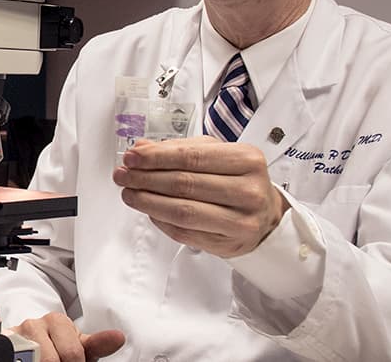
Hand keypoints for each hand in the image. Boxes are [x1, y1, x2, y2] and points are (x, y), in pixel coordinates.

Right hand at [12, 312, 124, 361]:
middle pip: (52, 360)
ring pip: (36, 360)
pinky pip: (15, 358)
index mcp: (58, 321)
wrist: (28, 344)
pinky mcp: (4, 343)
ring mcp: (17, 335)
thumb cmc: (59, 347)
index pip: (73, 353)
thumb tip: (119, 337)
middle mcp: (35, 324)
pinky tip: (30, 361)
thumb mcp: (80, 346)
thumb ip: (98, 344)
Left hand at [112, 137, 287, 257]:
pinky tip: (148, 210)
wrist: (266, 216)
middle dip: (146, 179)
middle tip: (124, 175)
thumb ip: (179, 149)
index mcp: (247, 160)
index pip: (192, 157)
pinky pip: (184, 233)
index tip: (132, 157)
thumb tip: (142, 148)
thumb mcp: (216, 155)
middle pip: (185, 184)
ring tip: (129, 193)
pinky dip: (160, 221)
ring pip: (182, 211)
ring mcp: (241, 220)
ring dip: (148, 202)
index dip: (157, 157)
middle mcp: (248, 190)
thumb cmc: (239, 181)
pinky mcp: (228, 243)